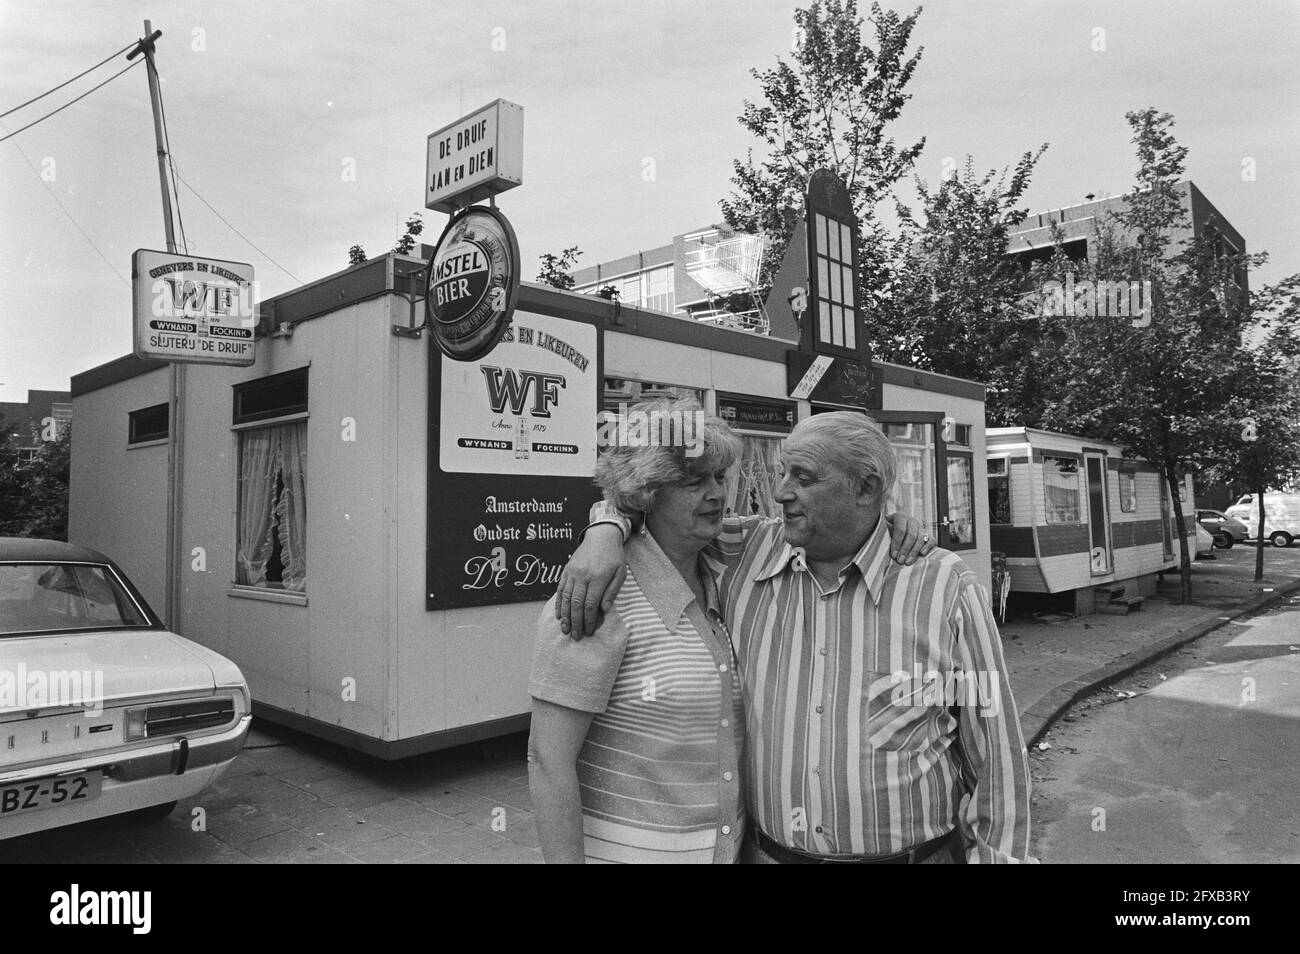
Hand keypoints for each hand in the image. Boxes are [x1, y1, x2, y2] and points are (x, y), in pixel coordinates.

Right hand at [555, 524, 626, 639]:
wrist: (601, 536)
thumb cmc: (614, 556)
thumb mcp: (620, 573)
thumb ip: (612, 591)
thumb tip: (605, 610)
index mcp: (598, 577)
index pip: (591, 604)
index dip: (589, 620)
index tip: (590, 631)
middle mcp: (582, 576)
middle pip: (576, 604)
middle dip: (576, 622)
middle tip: (576, 636)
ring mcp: (572, 573)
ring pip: (565, 598)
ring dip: (565, 616)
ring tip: (565, 630)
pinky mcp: (566, 571)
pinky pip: (560, 589)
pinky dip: (558, 603)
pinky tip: (558, 615)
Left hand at [886, 512, 936, 564]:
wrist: (901, 527)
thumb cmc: (890, 531)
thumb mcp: (886, 529)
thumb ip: (885, 534)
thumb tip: (880, 542)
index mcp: (901, 517)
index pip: (900, 530)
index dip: (896, 543)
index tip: (893, 555)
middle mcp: (912, 520)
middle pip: (911, 535)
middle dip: (905, 549)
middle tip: (900, 561)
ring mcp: (922, 527)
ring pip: (920, 538)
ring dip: (914, 551)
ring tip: (907, 562)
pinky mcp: (929, 534)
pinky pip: (931, 540)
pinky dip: (927, 547)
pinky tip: (922, 554)